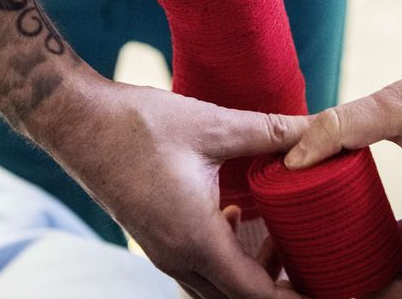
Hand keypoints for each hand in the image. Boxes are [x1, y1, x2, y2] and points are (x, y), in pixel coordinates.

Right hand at [43, 67, 306, 298]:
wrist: (77, 122)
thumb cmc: (137, 125)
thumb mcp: (212, 126)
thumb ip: (270, 131)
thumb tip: (318, 127)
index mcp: (196, 239)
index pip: (256, 294)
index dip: (294, 297)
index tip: (324, 287)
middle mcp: (177, 257)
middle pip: (237, 298)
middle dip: (276, 288)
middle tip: (312, 262)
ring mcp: (161, 251)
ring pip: (215, 286)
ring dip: (249, 273)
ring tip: (279, 238)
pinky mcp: (153, 238)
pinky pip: (197, 268)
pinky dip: (225, 258)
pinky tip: (235, 216)